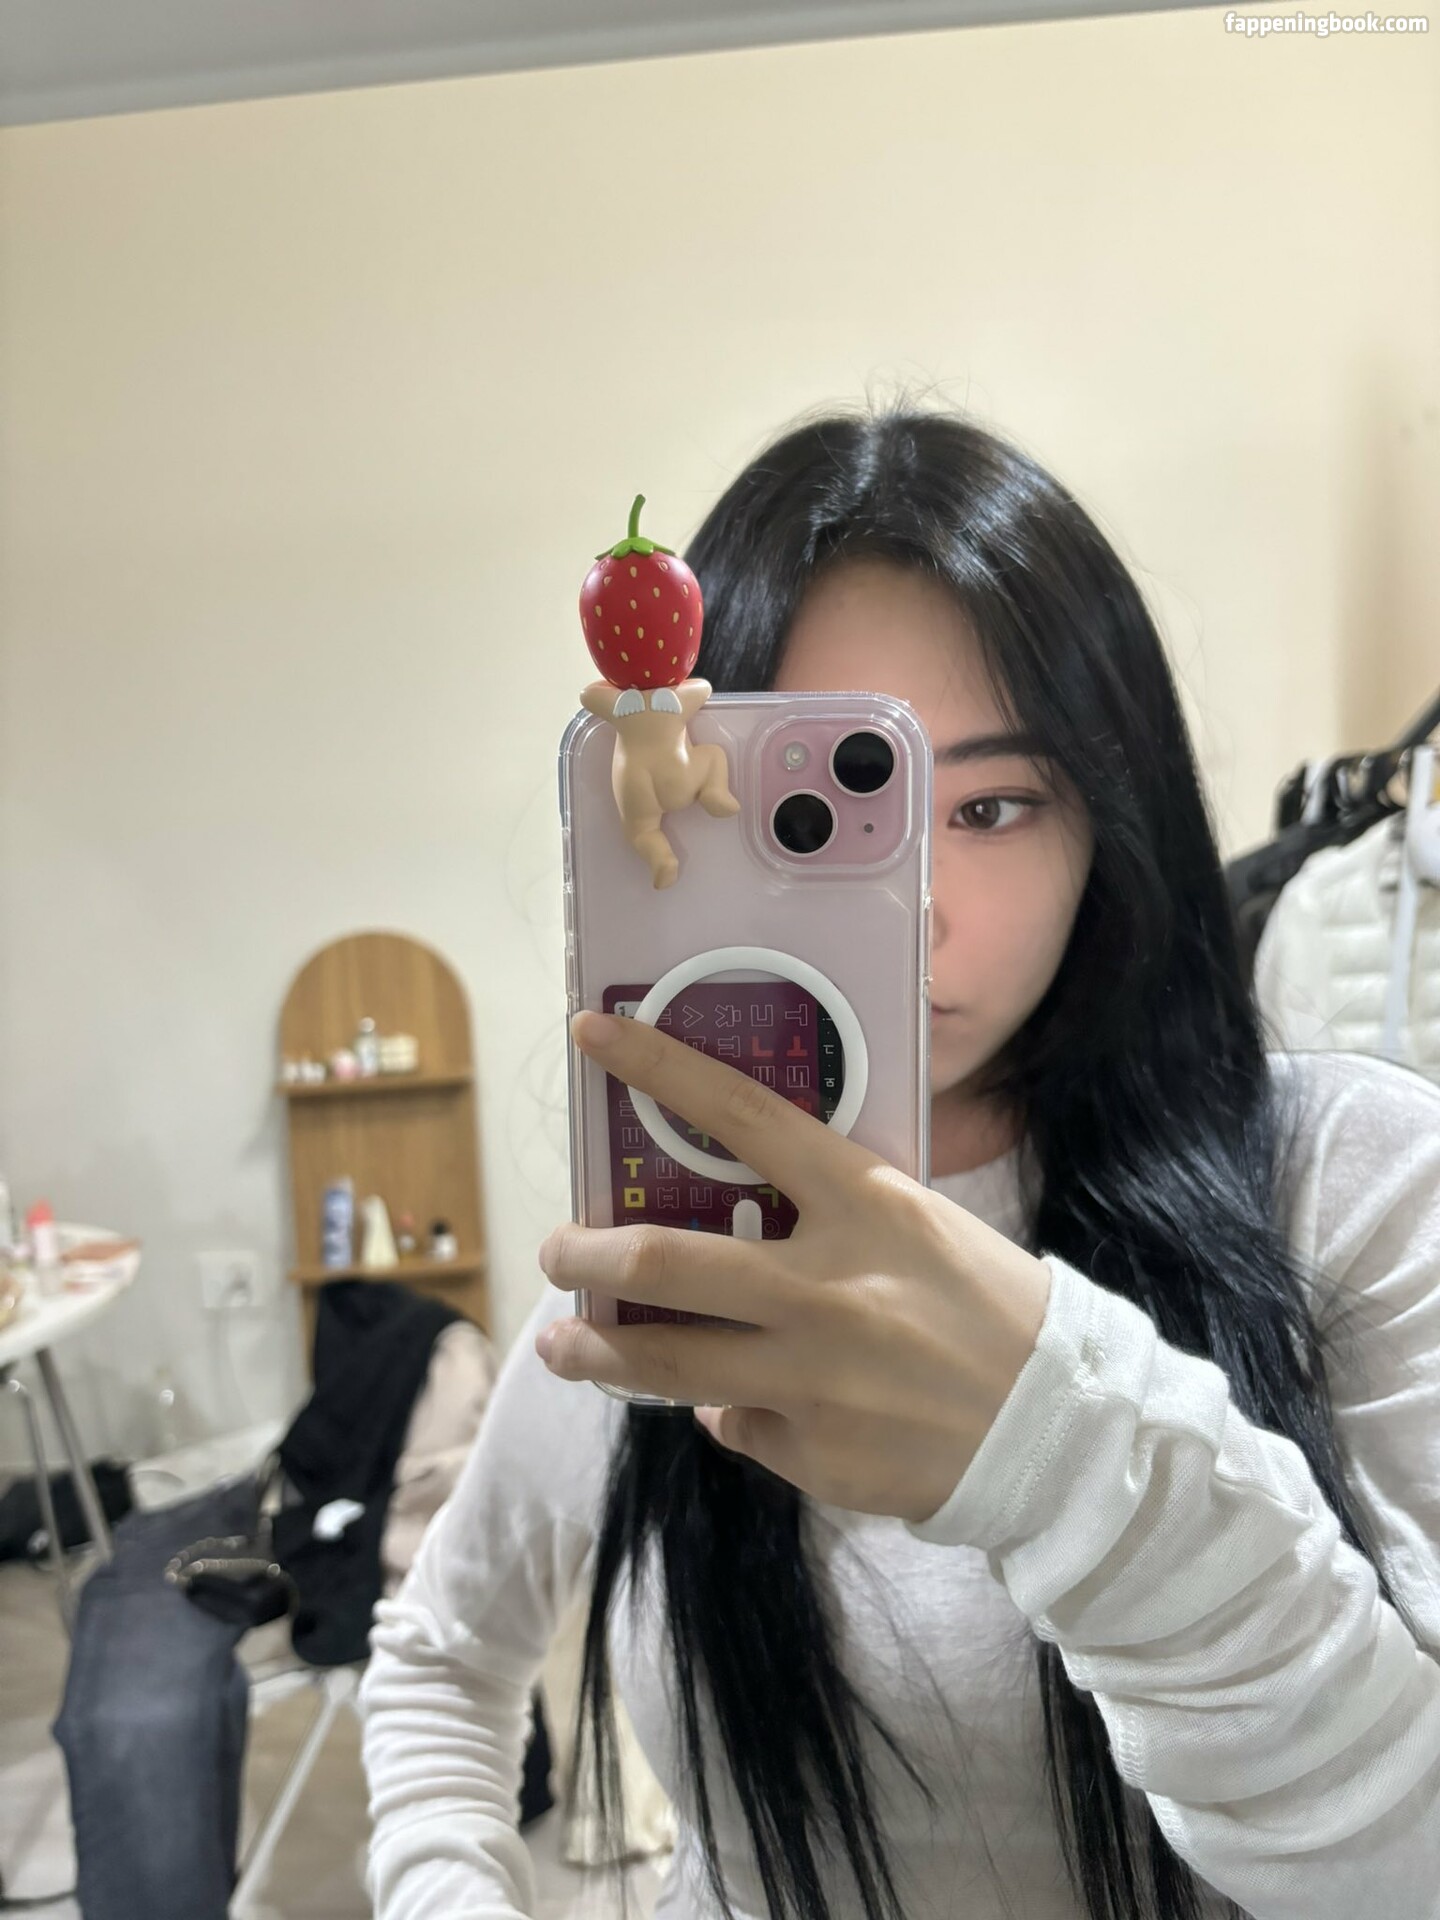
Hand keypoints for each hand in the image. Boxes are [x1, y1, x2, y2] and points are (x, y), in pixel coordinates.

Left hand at [536, 1011, 1051, 1524]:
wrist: (1062, 1427)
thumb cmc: (991, 1309)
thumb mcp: (918, 1229)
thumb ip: (827, 1227)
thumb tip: (735, 1259)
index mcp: (862, 1205)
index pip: (741, 1116)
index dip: (658, 1068)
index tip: (595, 1034)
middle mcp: (824, 1285)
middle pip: (662, 1261)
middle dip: (586, 1253)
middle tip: (558, 1249)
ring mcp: (811, 1376)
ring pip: (663, 1361)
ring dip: (597, 1352)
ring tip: (565, 1345)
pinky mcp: (810, 1450)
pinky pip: (737, 1424)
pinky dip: (731, 1411)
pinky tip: (738, 1407)